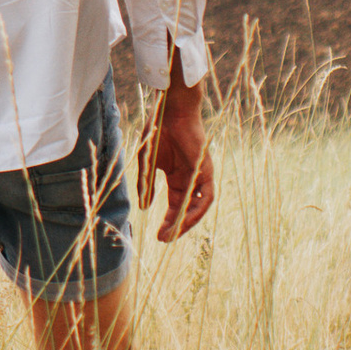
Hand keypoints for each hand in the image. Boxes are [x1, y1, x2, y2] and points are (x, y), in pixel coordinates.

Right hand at [137, 68, 214, 242]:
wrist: (169, 111)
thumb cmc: (157, 131)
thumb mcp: (147, 163)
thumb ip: (147, 185)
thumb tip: (144, 207)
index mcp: (177, 176)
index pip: (175, 205)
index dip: (168, 221)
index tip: (159, 235)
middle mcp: (190, 178)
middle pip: (187, 209)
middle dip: (176, 225)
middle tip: (164, 239)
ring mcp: (199, 175)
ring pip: (198, 206)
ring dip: (188, 221)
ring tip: (173, 233)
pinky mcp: (205, 170)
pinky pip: (206, 196)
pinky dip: (198, 209)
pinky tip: (185, 219)